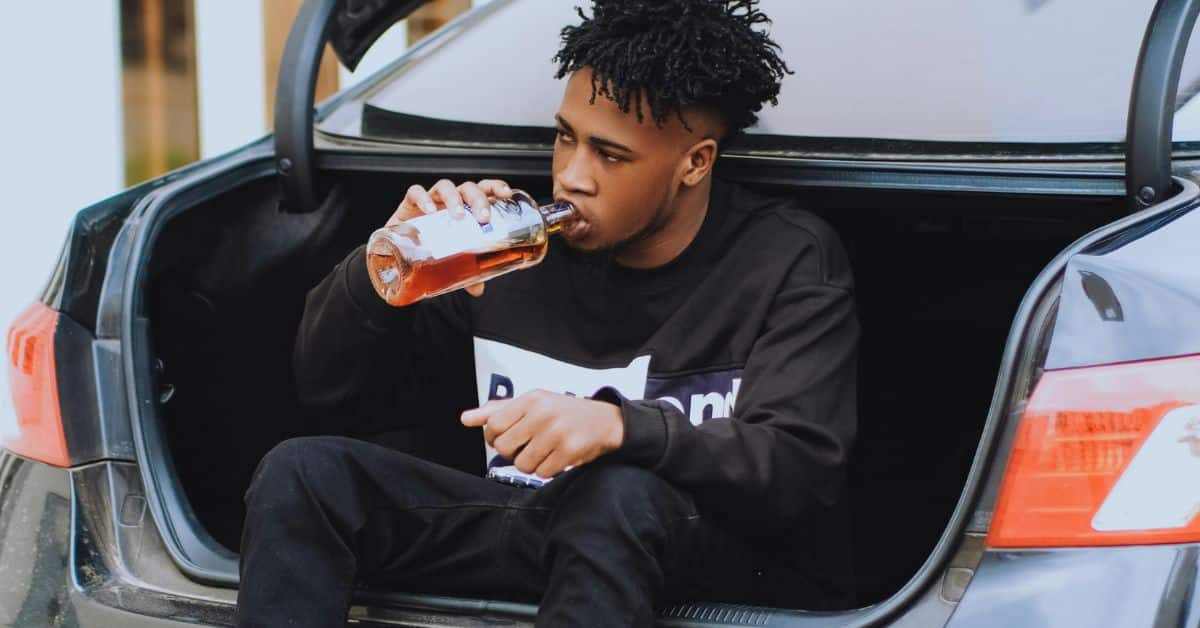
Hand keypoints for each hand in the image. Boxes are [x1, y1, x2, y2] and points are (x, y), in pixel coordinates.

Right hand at [384, 178, 513, 296]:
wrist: (399, 254)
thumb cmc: (431, 249)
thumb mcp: (452, 261)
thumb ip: (466, 272)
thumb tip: (478, 289)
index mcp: (466, 208)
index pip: (484, 189)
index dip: (496, 187)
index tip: (506, 194)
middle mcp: (451, 201)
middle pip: (468, 189)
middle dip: (478, 199)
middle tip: (483, 218)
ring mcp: (431, 200)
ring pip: (445, 186)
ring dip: (454, 198)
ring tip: (458, 216)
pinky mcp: (408, 204)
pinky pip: (415, 192)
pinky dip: (423, 198)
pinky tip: (430, 210)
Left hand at [461, 390, 624, 477]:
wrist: (606, 421)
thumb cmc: (564, 412)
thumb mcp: (532, 403)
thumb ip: (498, 411)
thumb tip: (466, 418)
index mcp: (531, 399)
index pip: (493, 425)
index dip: (494, 438)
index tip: (506, 438)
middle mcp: (542, 413)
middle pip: (504, 447)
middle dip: (513, 452)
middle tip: (527, 446)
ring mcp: (556, 432)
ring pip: (522, 464)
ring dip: (531, 463)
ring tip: (544, 451)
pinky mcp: (569, 451)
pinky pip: (542, 473)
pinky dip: (547, 470)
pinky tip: (557, 457)